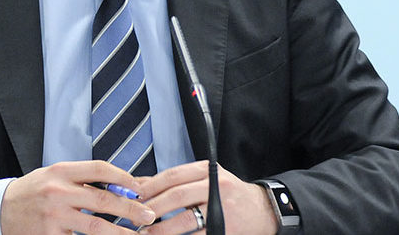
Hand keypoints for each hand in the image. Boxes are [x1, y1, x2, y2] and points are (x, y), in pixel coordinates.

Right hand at [0, 160, 156, 234]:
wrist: (0, 209)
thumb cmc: (32, 192)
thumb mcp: (54, 176)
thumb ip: (83, 179)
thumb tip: (122, 183)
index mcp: (60, 171)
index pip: (99, 169)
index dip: (123, 177)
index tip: (140, 187)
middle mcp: (57, 192)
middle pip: (102, 199)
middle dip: (130, 208)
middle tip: (148, 214)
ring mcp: (53, 216)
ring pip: (95, 227)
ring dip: (120, 233)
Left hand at [135, 161, 276, 234]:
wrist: (264, 209)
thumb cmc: (229, 193)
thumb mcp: (205, 178)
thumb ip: (175, 181)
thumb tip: (141, 184)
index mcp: (207, 170)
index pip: (172, 176)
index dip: (150, 186)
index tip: (134, 195)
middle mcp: (216, 186)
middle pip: (176, 196)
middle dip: (153, 207)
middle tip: (136, 216)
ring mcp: (222, 208)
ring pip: (185, 219)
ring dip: (162, 228)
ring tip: (145, 233)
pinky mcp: (226, 229)